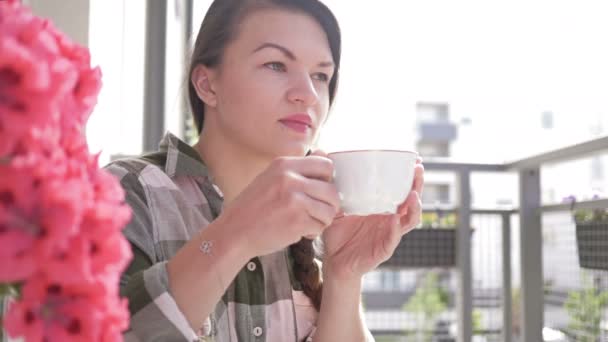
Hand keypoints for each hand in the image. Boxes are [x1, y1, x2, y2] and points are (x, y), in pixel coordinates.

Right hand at [217, 153, 340, 257]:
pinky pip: (320, 226)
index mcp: (284, 164)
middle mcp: (290, 178)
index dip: (328, 180)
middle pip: (332, 189)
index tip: (319, 191)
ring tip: (307, 222)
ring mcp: (294, 199)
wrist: (233, 233)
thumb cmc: (252, 208)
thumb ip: (297, 169)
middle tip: (317, 212)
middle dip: (329, 204)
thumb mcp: (270, 178)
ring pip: (330, 210)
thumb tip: (325, 154)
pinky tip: (300, 231)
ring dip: (322, 220)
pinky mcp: (297, 220)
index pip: (326, 164)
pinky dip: (313, 232)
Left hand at [322, 158, 423, 279]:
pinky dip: (396, 230)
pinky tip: (396, 220)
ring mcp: (390, 233)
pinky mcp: (384, 249)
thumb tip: (327, 161)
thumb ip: (336, 188)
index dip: (411, 175)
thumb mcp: (338, 206)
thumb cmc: (339, 232)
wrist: (334, 260)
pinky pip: (393, 239)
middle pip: (412, 200)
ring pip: (410, 220)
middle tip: (418, 169)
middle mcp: (391, 218)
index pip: (403, 188)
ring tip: (413, 195)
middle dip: (418, 184)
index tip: (416, 158)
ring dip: (414, 207)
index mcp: (383, 206)